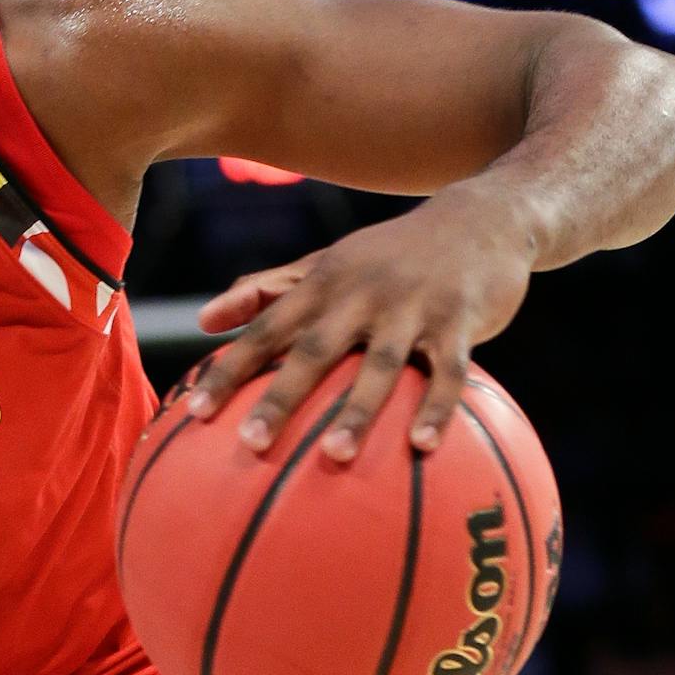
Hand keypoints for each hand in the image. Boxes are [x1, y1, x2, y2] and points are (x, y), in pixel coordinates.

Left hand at [185, 189, 533, 461]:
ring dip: (357, 411)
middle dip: (280, 397)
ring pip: (380, 364)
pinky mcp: (460, 320)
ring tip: (333, 455)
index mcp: (322, 283)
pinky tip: (421, 446)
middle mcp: (361, 293)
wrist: (479, 218)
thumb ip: (264, 290)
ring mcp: (412, 306)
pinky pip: (449, 371)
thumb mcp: (325, 263)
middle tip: (250, 443)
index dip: (230, 368)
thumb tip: (202, 322)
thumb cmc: (389, 255)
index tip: (195, 411)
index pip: (266, 328)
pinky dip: (436, 408)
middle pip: (314, 349)